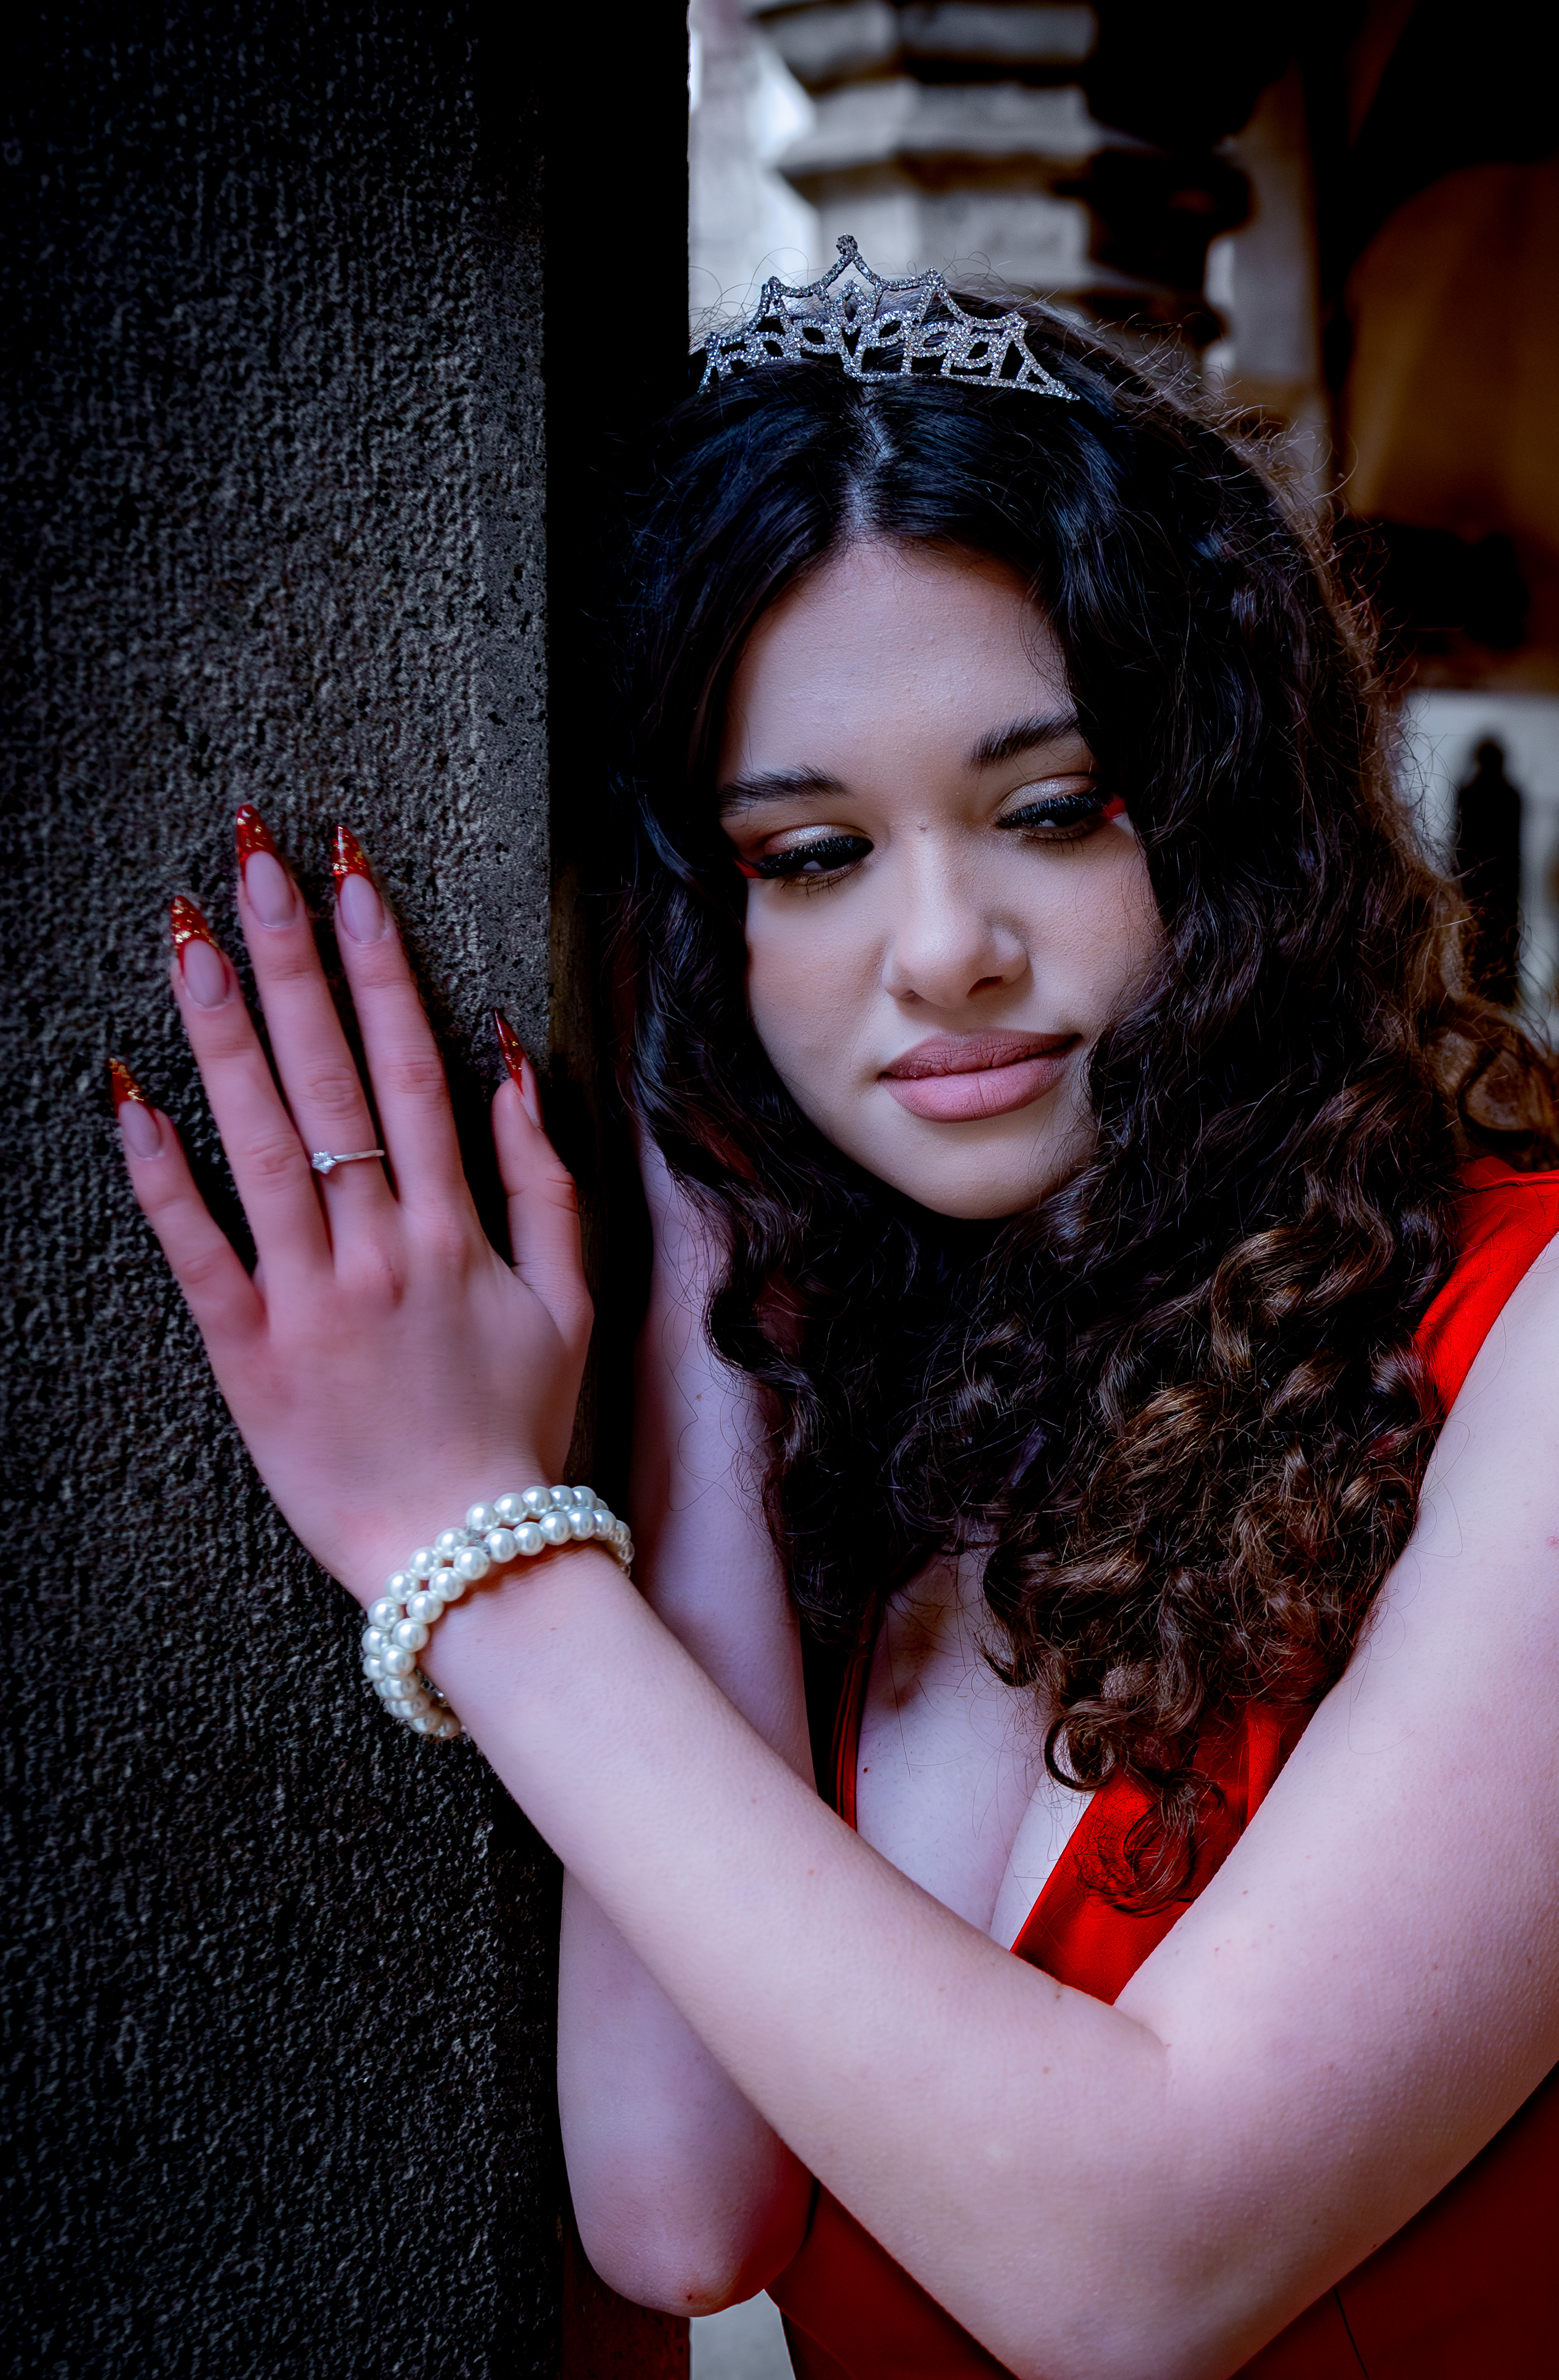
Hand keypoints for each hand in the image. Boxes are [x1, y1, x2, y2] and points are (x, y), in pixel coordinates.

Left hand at [114, 816, 592, 1598]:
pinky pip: (195, 1250)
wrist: (469, 1560)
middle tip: (255, 858)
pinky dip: (160, 1173)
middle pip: (328, 1078)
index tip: (351, 877)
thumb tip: (515, 1063)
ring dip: (224, 1032)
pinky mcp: (244, 1352)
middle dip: (293, 958)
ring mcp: (307, 1296)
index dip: (379, 964)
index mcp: (456, 1231)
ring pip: (258, 1142)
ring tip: (189, 936)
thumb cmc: (521, 1428)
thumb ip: (546, 1181)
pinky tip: (127, 1092)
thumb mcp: (570, 1301)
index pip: (410, 1067)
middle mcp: (379, 1247)